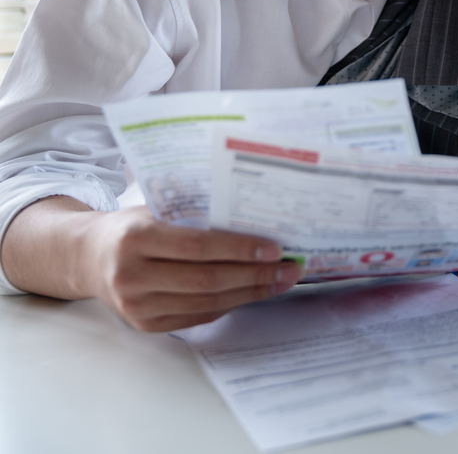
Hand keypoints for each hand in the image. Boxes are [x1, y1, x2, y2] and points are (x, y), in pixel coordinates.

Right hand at [78, 206, 300, 331]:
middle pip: (207, 279)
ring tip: (281, 281)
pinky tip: (253, 292)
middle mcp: (132, 275)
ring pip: (207, 303)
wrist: (88, 257)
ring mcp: (137, 306)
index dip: (240, 249)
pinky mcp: (145, 325)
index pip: (199, 246)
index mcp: (136, 239)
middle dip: (256, 275)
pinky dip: (230, 304)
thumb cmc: (132, 227)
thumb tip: (256, 217)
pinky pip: (198, 317)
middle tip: (290, 268)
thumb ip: (194, 214)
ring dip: (251, 293)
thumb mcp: (155, 210)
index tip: (274, 248)